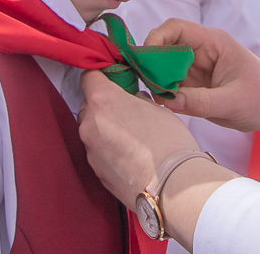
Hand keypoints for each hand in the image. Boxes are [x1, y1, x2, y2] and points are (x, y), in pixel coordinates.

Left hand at [77, 72, 194, 210]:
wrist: (171, 184)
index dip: (101, 75)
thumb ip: (137, 100)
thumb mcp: (157, 108)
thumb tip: (133, 101)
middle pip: (88, 106)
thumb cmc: (168, 143)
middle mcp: (90, 124)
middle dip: (104, 105)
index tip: (112, 77)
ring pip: (93, 131)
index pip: (89, 77)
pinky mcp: (96, 171)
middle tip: (127, 109)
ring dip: (106, 129)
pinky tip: (131, 154)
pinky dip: (110, 150)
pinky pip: (98, 152)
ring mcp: (90, 150)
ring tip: (133, 136)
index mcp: (104, 101)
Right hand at [146, 18, 259, 132]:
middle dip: (151, 64)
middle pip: (164, 46)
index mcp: (213, 43)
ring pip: (164, 66)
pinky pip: (170, 82)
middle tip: (145, 88)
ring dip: (155, 80)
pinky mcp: (194, 84)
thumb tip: (165, 100)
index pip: (175, 28)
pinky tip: (162, 105)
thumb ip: (199, 102)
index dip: (155, 40)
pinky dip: (162, 92)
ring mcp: (196, 67)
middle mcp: (202, 51)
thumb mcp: (232, 103)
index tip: (143, 62)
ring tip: (155, 100)